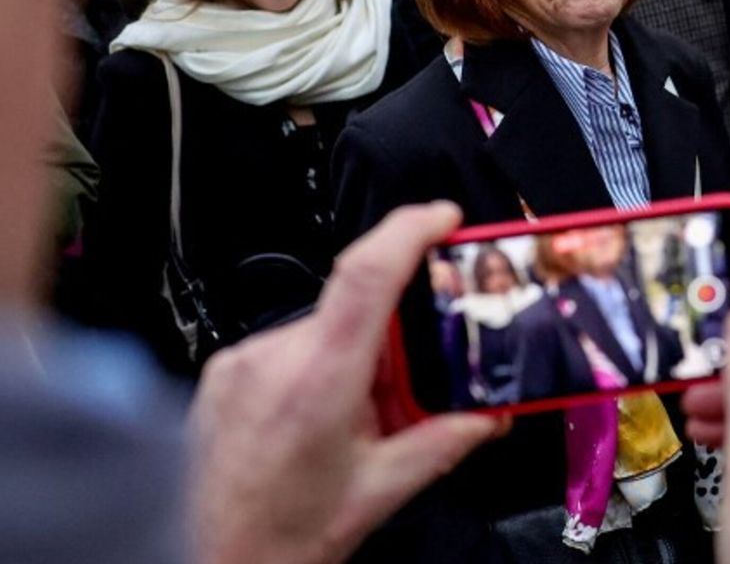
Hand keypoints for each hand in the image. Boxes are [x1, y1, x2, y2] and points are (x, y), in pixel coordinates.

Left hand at [188, 202, 507, 563]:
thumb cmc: (272, 539)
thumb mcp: (378, 493)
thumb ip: (443, 443)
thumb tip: (487, 415)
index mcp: (320, 380)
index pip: (367, 273)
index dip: (409, 230)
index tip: (442, 217)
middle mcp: (274, 358)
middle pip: (356, 307)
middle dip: (394, 336)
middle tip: (407, 386)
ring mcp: (241, 363)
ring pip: (323, 330)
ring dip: (353, 361)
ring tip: (356, 423)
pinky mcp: (222, 374)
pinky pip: (287, 348)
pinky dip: (315, 373)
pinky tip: (318, 423)